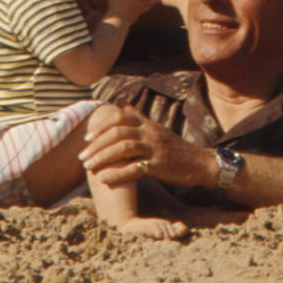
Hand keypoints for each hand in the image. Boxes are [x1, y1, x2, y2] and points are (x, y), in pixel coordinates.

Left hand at [80, 101, 213, 190]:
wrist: (199, 163)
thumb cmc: (174, 147)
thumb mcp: (155, 128)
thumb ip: (136, 116)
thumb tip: (119, 101)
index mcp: (147, 124)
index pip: (119, 118)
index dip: (101, 127)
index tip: (87, 138)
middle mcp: (150, 132)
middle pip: (118, 133)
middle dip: (97, 145)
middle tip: (82, 157)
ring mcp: (155, 148)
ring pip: (124, 149)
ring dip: (103, 158)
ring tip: (89, 168)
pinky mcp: (160, 165)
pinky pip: (135, 169)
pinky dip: (118, 175)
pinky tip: (105, 180)